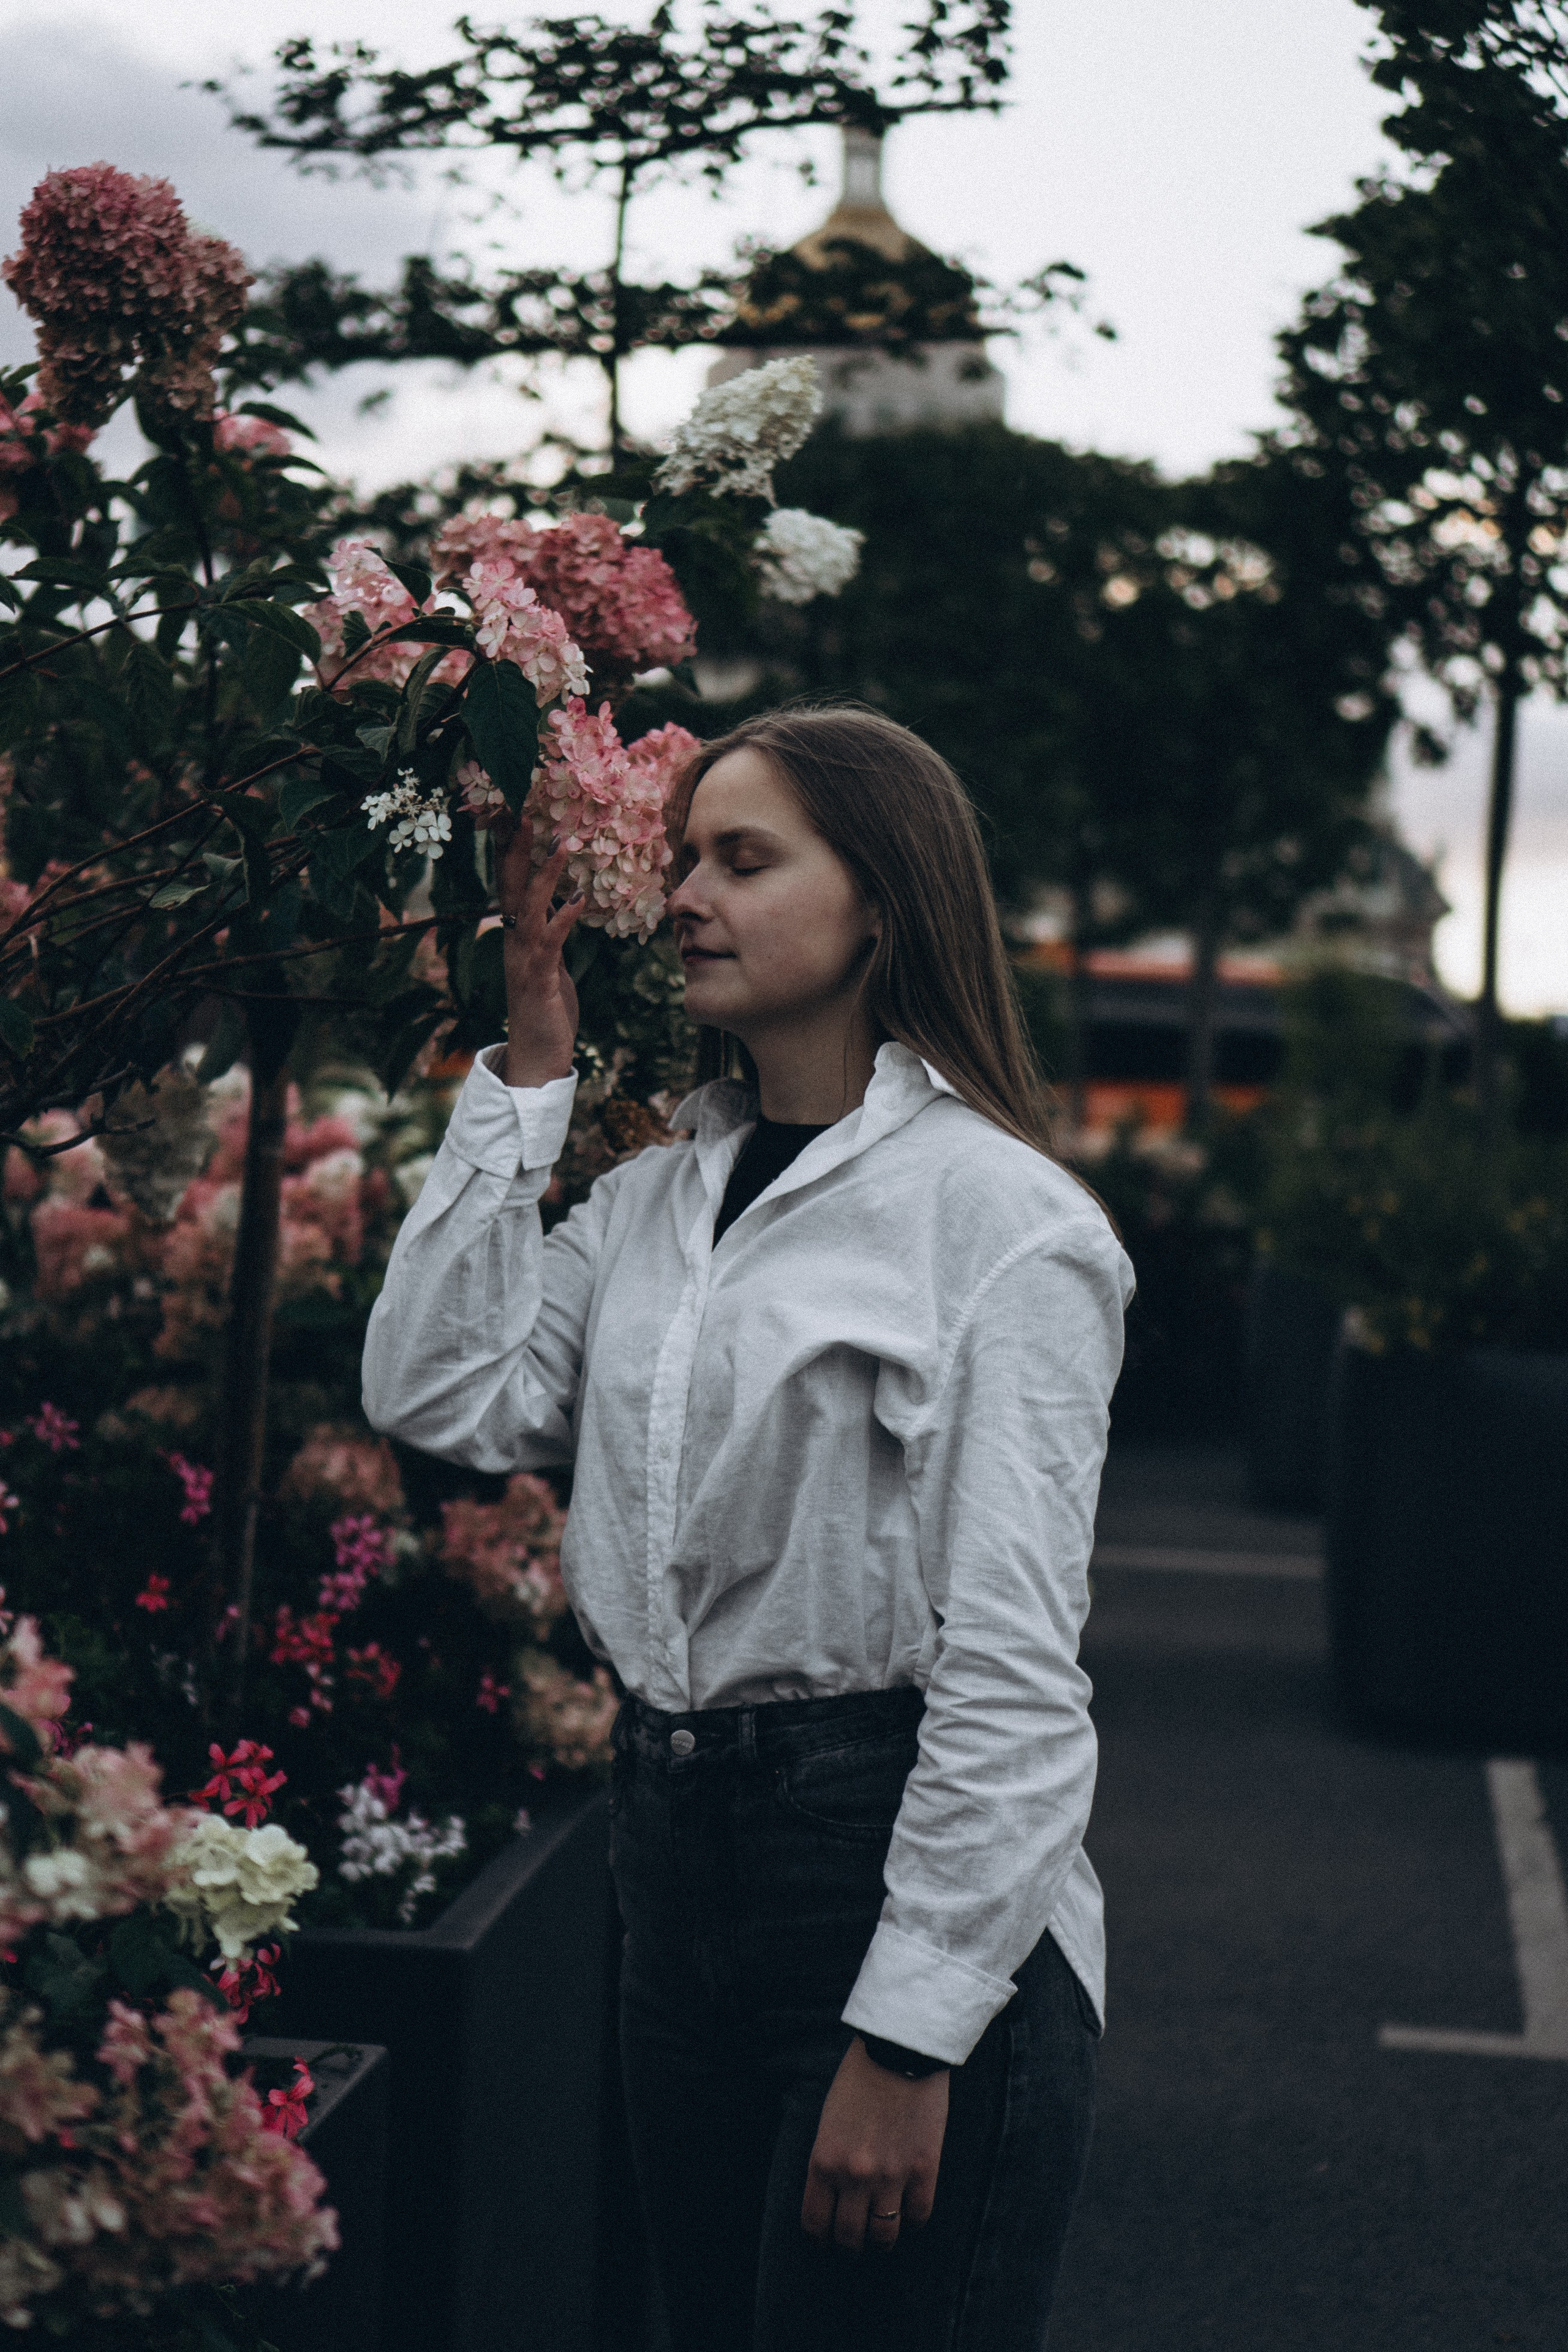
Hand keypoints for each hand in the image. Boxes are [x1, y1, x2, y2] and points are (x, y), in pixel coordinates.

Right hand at [495, 813, 584, 1088]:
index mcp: (517, 933)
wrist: (536, 1056)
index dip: (511, 847)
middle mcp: (513, 939)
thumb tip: (564, 902)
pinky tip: (580, 897)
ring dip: (545, 872)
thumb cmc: (546, 1009)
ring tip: (561, 841)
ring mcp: (523, 957)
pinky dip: (565, 916)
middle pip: (510, 883)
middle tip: (523, 807)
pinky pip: (551, 940)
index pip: (510, 881)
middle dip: (516, 846)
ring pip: (529, 905)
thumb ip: (552, 931)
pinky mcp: (539, 977)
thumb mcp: (551, 962)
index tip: (515, 810)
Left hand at [801, 2038, 948, 2256]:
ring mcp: (892, 2175)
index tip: (823, 2239)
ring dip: (880, 2241)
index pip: (815, 2223)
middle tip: (851, 2244)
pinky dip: (912, 2220)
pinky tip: (908, 2212)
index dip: (818, 2238)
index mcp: (824, 2161)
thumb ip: (829, 2157)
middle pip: (849, 2237)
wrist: (900, 2048)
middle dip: (848, 2246)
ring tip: (880, 2236)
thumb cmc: (859, 2076)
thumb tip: (833, 2192)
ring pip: (884, 2235)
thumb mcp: (828, 2118)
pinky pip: (918, 2215)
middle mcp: (854, 2176)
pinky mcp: (924, 2168)